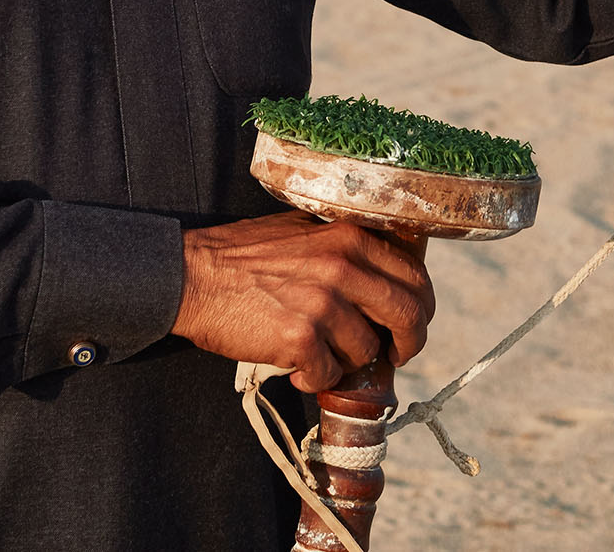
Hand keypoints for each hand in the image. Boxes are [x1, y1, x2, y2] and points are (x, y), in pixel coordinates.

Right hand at [173, 212, 433, 391]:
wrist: (191, 276)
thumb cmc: (245, 256)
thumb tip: (388, 275)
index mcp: (350, 236)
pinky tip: (294, 370)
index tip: (412, 324)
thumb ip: (347, 247)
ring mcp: (323, 302)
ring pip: (366, 350)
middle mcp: (343, 265)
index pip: (414, 275)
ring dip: (346, 362)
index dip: (421, 307)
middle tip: (394, 356)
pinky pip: (328, 374)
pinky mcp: (299, 337)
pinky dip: (314, 380)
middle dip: (409, 343)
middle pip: (408, 314)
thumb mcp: (305, 232)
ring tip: (317, 356)